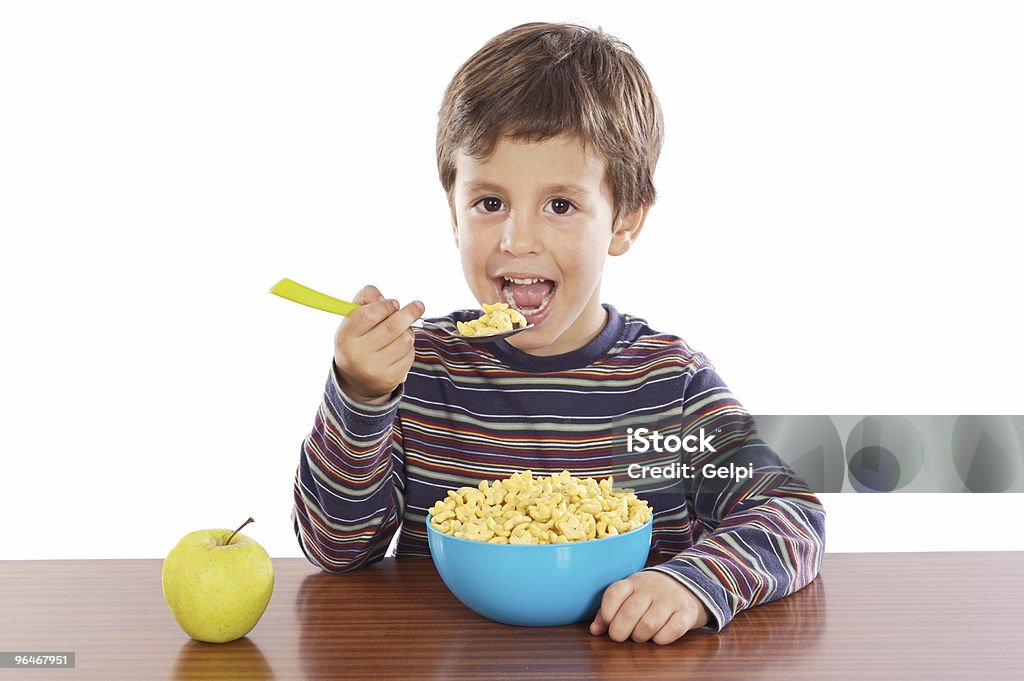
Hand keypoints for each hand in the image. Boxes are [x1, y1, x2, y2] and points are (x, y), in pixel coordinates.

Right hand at [333, 284, 422, 403]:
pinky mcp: (391, 378)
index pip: (370, 314)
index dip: (386, 306)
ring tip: (400, 332)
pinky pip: (410, 355)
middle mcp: (358, 354)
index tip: (394, 302)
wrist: (357, 379)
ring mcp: (375, 369)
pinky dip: (409, 347)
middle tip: (418, 306)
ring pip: (405, 340)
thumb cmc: (358, 340)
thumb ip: (365, 299)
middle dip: (409, 313)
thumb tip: (380, 296)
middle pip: (392, 327)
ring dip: (408, 331)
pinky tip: (399, 348)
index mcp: (346, 336)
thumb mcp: (353, 318)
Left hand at [589, 570, 709, 643]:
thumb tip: (594, 630)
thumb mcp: (630, 596)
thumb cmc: (651, 596)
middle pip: (630, 612)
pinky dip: (661, 639)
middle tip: (620, 637)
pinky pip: (672, 630)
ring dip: (640, 637)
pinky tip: (658, 637)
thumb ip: (609, 611)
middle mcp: (652, 587)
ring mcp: (671, 598)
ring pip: (648, 624)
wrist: (689, 585)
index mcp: (633, 582)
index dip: (607, 612)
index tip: (608, 624)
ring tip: (640, 636)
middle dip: (620, 631)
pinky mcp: (687, 611)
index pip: (614, 593)